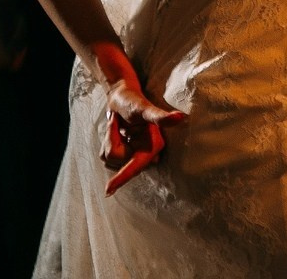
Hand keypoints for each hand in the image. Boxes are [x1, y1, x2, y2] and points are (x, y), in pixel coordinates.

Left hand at [101, 80, 186, 195]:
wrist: (122, 95)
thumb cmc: (135, 100)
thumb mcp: (145, 108)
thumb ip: (160, 116)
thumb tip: (181, 118)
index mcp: (154, 147)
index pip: (135, 166)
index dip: (122, 178)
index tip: (107, 191)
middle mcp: (145, 156)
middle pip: (116, 159)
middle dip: (113, 138)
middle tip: (118, 121)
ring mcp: (133, 156)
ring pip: (109, 158)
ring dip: (109, 138)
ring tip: (118, 124)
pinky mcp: (122, 155)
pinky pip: (105, 156)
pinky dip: (107, 140)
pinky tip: (116, 130)